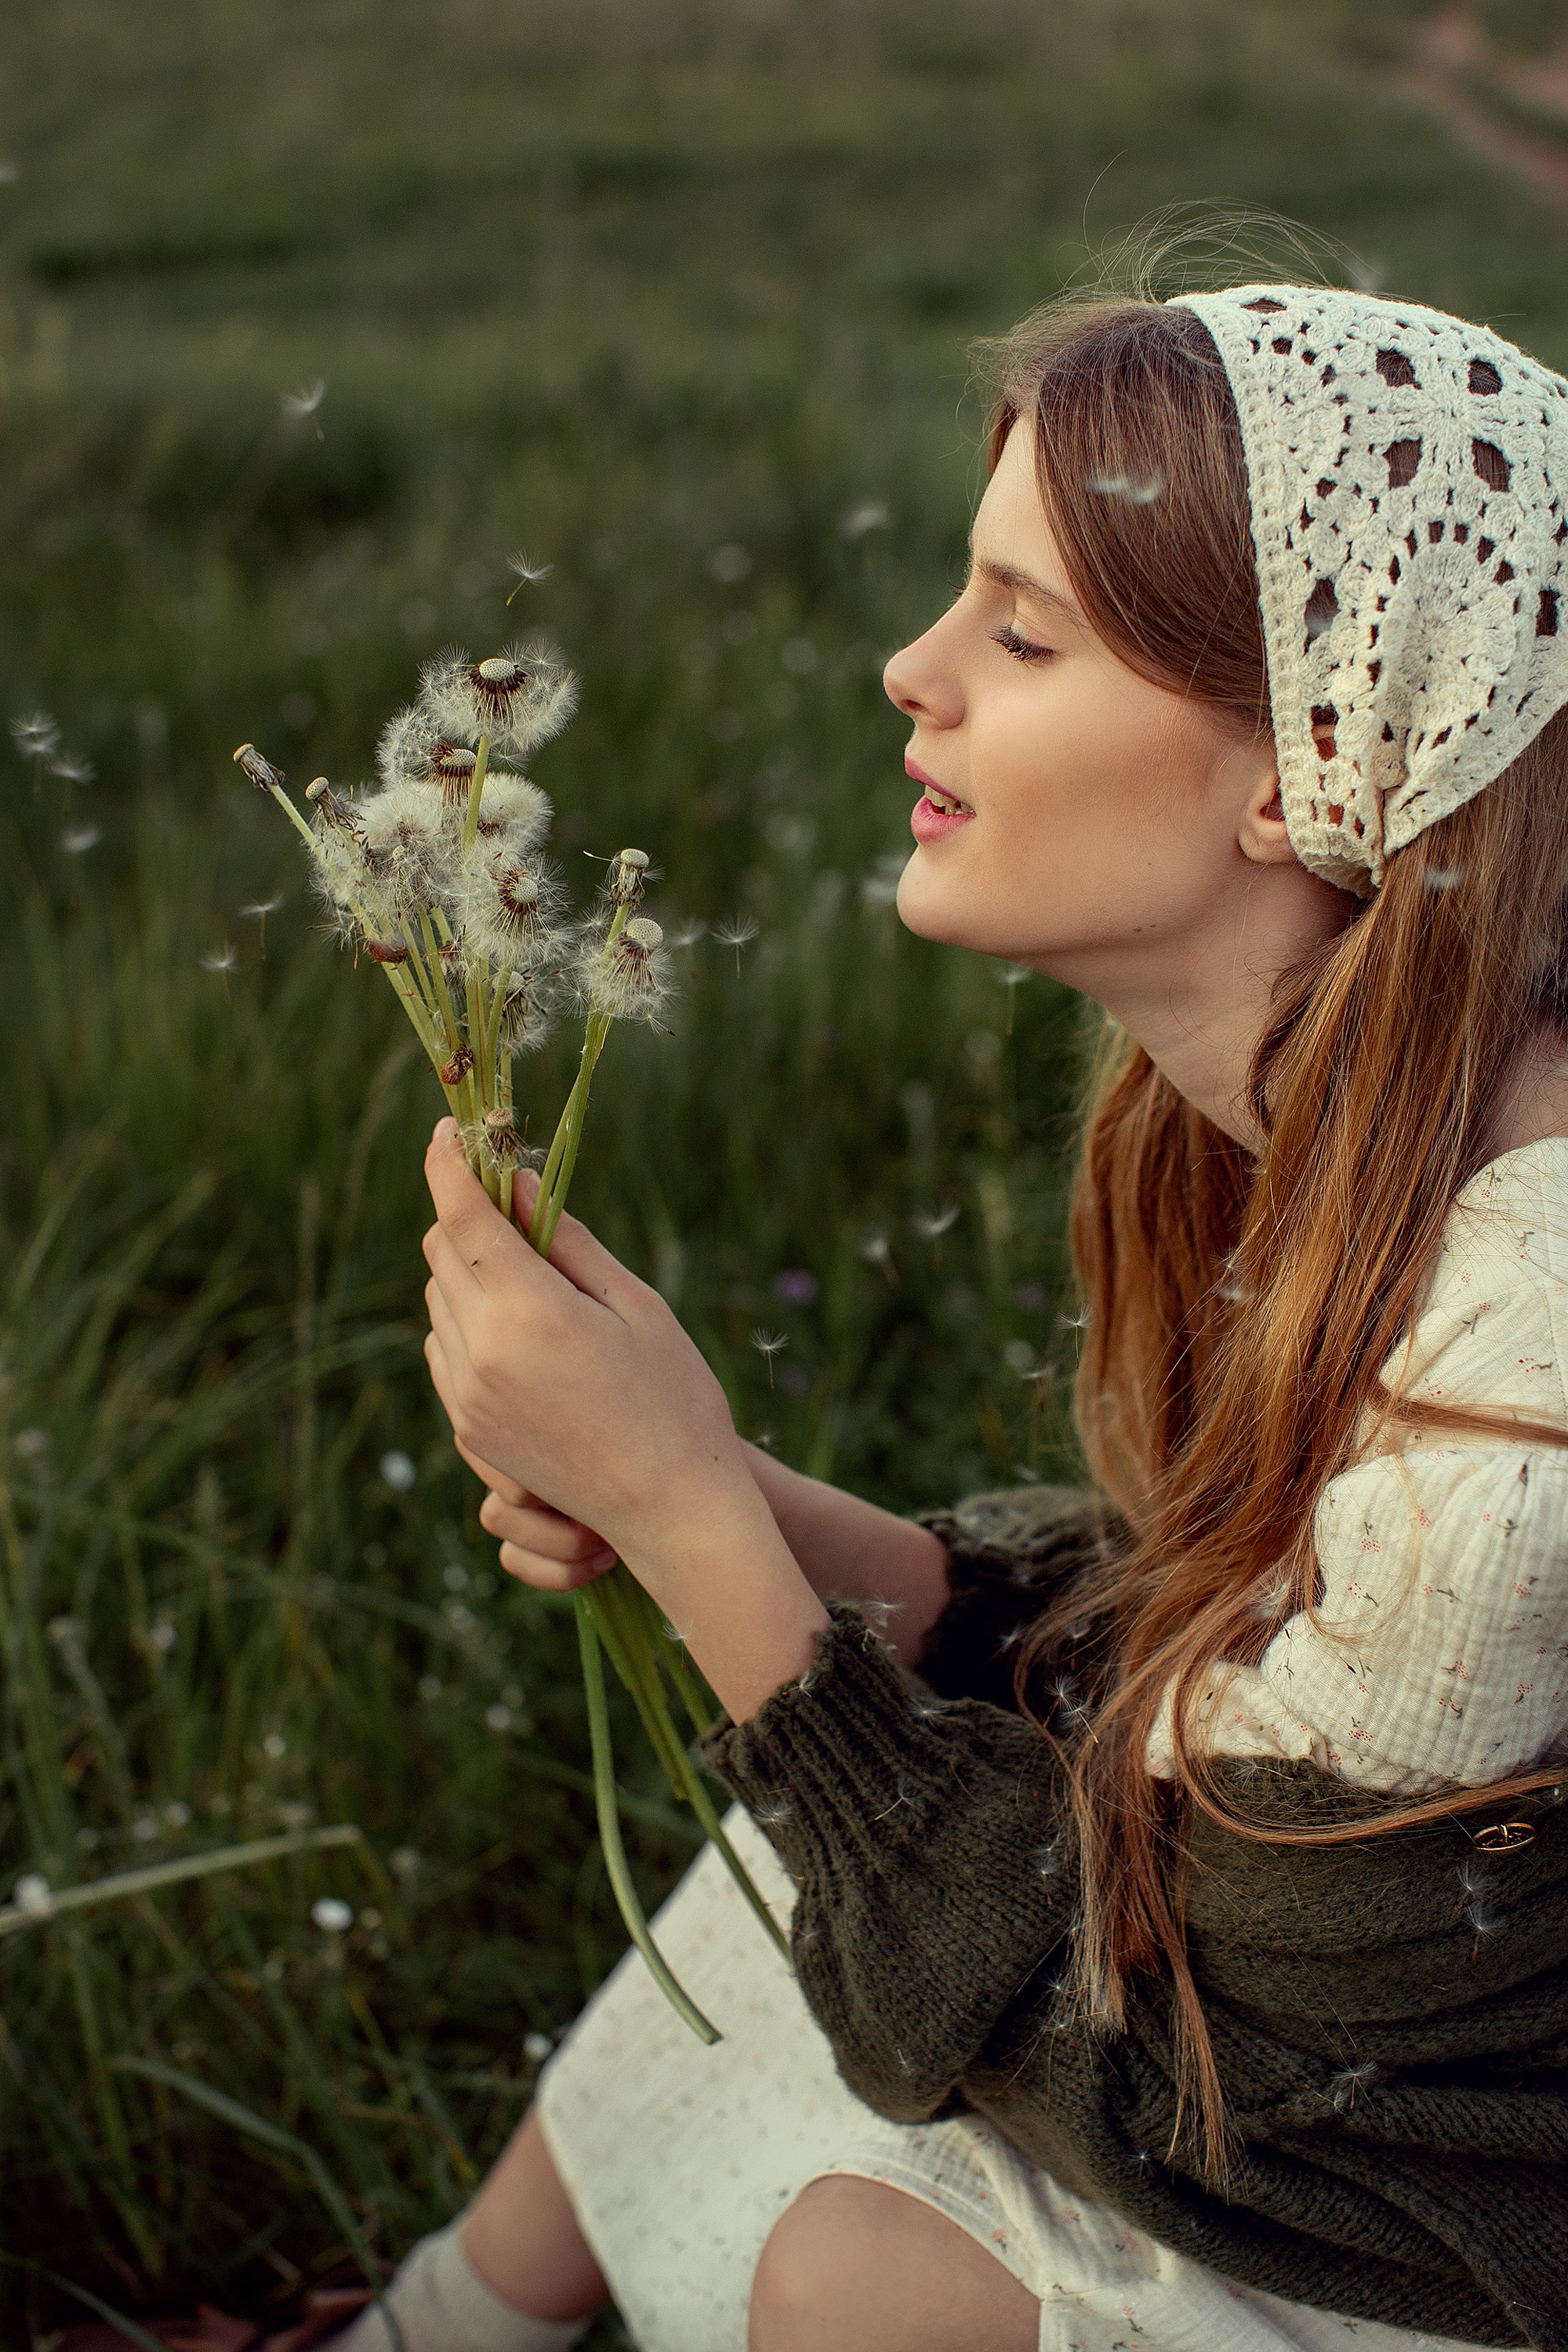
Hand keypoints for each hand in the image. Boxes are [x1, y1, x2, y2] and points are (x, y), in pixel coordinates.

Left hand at [421, 1120, 750, 1562]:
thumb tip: (517, 1183)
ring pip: (436, 1300)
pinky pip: (444, 1348)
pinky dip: (465, 1319)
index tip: (449, 1129)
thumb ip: (567, 1240)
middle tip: (509, 1197)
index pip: (461, 1216)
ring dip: (465, 1268)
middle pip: (439, 1252)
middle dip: (464, 1213)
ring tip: (529, 1272)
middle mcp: (482, 1354)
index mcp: (529, 1313)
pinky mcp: (467, 1428)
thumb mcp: (634, 1303)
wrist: (671, 1510)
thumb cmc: (673, 1396)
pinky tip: (517, 1325)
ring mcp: (466, 1397)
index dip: (447, 1162)